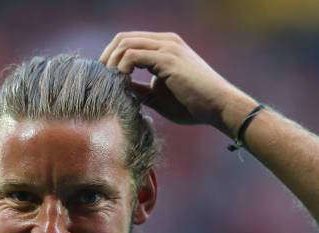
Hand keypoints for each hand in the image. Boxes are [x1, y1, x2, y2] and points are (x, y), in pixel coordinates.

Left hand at [99, 31, 256, 136]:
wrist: (218, 107)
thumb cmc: (192, 105)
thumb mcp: (157, 96)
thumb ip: (138, 90)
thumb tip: (118, 92)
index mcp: (164, 46)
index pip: (128, 41)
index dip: (111, 58)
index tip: (104, 80)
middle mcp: (165, 41)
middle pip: (122, 38)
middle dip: (106, 59)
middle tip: (100, 81)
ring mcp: (167, 47)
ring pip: (124, 44)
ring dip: (111, 65)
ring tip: (110, 86)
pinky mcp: (167, 59)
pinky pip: (132, 56)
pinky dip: (121, 70)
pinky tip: (121, 86)